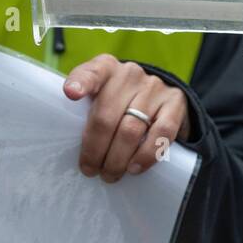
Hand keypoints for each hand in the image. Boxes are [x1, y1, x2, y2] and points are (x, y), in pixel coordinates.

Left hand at [63, 55, 191, 182]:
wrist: (158, 97)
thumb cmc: (118, 102)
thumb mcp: (99, 97)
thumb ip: (84, 110)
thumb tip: (67, 145)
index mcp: (105, 68)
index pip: (91, 73)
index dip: (80, 83)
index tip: (71, 94)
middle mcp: (129, 74)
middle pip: (106, 116)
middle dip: (95, 149)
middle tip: (90, 169)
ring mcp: (154, 87)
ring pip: (131, 129)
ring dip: (117, 159)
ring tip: (110, 174)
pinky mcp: (175, 102)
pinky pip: (161, 133)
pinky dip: (146, 155)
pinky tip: (134, 168)